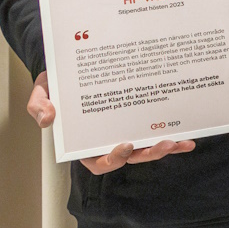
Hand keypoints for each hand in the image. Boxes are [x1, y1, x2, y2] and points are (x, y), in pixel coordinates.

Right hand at [28, 72, 197, 173]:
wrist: (77, 66)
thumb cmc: (59, 83)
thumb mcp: (43, 90)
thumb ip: (39, 104)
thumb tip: (47, 119)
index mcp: (85, 142)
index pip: (97, 161)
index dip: (112, 159)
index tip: (124, 145)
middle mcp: (108, 141)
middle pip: (129, 158)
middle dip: (147, 154)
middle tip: (162, 144)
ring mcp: (127, 132)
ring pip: (147, 148)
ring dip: (164, 148)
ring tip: (179, 142)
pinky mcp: (141, 121)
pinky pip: (157, 133)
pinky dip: (174, 138)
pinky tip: (189, 139)